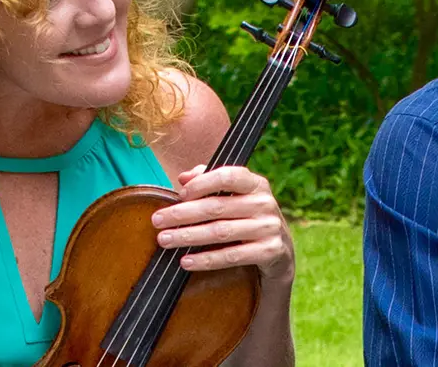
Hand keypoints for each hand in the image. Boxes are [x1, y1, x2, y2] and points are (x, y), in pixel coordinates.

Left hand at [151, 164, 293, 284]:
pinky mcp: (269, 251)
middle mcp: (265, 203)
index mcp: (256, 184)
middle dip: (182, 214)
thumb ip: (210, 181)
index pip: (227, 176)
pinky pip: (232, 256)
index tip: (179, 194)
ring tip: (165, 240)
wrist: (280, 252)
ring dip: (188, 236)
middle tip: (157, 220)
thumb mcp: (235, 197)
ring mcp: (269, 228)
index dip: (201, 183)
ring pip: (221, 232)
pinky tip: (186, 261)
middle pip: (217, 207)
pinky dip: (206, 260)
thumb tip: (183, 177)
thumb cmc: (247, 218)